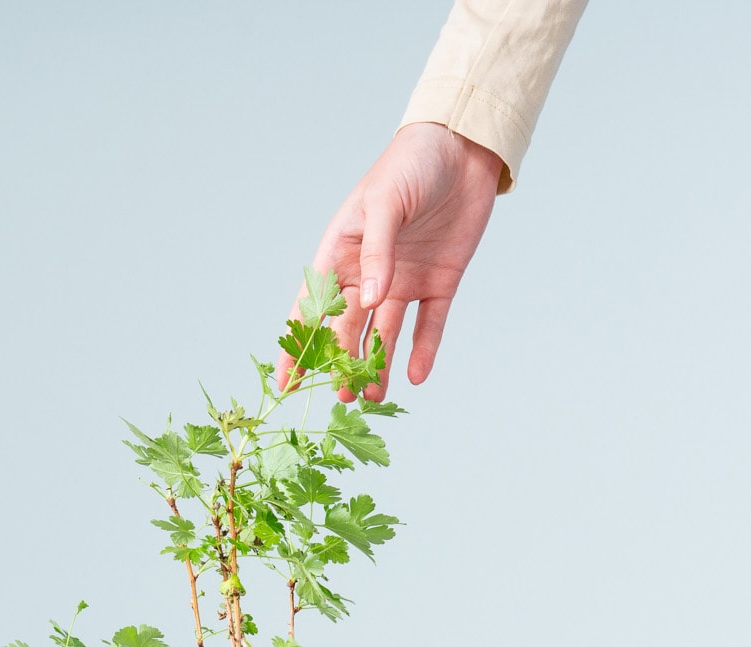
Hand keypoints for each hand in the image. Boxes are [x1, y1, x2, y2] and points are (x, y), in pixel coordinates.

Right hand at [278, 122, 503, 400]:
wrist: (463, 146)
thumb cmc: (412, 163)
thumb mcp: (386, 202)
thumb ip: (377, 251)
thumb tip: (370, 300)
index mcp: (342, 252)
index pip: (311, 307)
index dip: (298, 344)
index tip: (286, 381)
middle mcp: (369, 273)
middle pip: (348, 329)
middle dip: (341, 363)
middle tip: (341, 395)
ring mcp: (403, 281)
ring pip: (384, 335)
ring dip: (377, 366)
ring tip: (373, 396)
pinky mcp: (438, 284)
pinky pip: (428, 325)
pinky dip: (423, 351)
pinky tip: (415, 377)